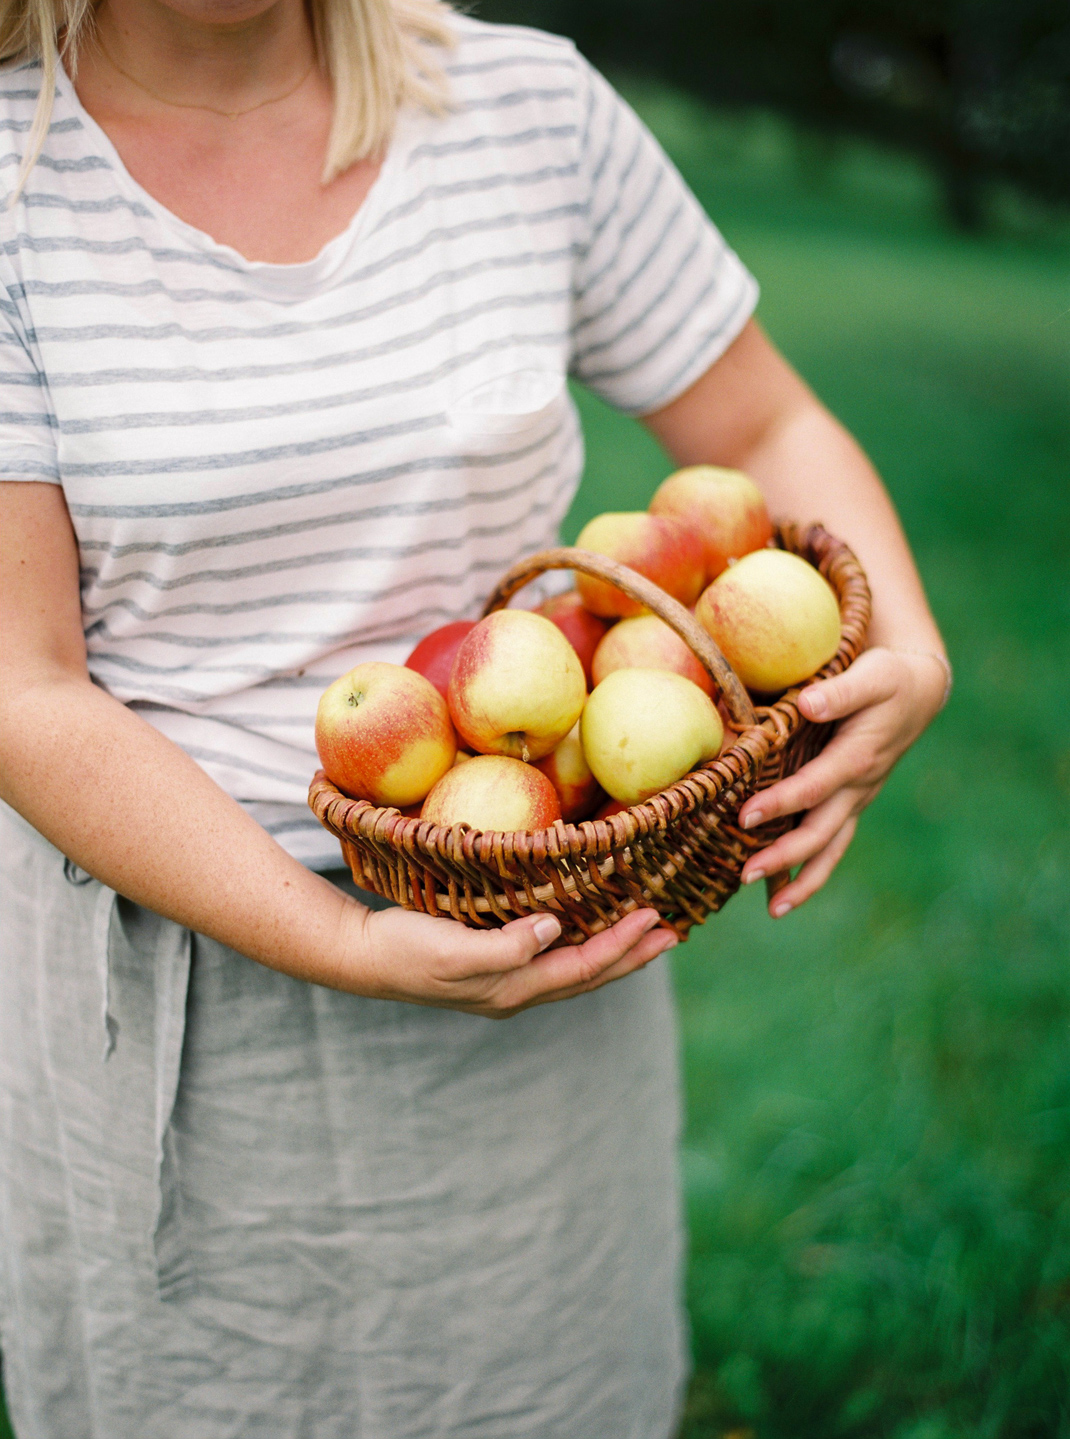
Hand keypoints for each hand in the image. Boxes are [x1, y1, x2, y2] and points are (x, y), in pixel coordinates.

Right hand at [334, 902, 677, 1017]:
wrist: (360, 957)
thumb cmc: (404, 948)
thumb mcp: (453, 948)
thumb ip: (506, 947)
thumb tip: (554, 931)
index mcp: (513, 989)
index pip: (583, 969)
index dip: (622, 946)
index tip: (655, 920)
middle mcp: (516, 991)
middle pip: (588, 977)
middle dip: (631, 956)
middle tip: (671, 934)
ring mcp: (504, 981)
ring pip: (572, 970)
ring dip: (611, 952)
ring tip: (642, 934)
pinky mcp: (491, 965)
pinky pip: (551, 958)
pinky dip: (580, 943)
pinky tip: (584, 928)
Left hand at [737, 647, 948, 916]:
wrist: (918, 692)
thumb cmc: (889, 678)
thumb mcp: (872, 675)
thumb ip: (841, 692)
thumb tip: (810, 705)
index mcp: (857, 758)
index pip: (814, 788)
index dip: (781, 804)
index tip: (745, 818)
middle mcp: (858, 787)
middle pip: (821, 832)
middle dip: (784, 857)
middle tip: (745, 875)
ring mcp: (856, 800)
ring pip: (830, 848)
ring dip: (802, 879)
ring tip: (774, 909)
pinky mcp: (851, 803)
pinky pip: (832, 844)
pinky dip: (811, 871)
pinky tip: (784, 894)